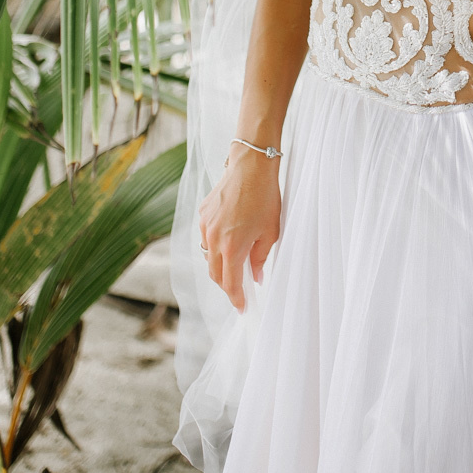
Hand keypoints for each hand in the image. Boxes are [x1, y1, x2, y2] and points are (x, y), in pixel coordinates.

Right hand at [198, 146, 281, 311]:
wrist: (250, 164)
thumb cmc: (265, 196)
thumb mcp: (270, 231)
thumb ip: (260, 258)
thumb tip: (255, 276)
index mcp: (231, 247)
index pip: (230, 283)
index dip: (236, 298)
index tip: (242, 307)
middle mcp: (213, 239)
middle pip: (215, 274)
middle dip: (227, 285)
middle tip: (240, 289)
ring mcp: (204, 225)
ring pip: (208, 256)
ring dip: (220, 264)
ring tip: (235, 263)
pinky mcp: (202, 214)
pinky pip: (206, 237)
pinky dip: (215, 244)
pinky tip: (229, 237)